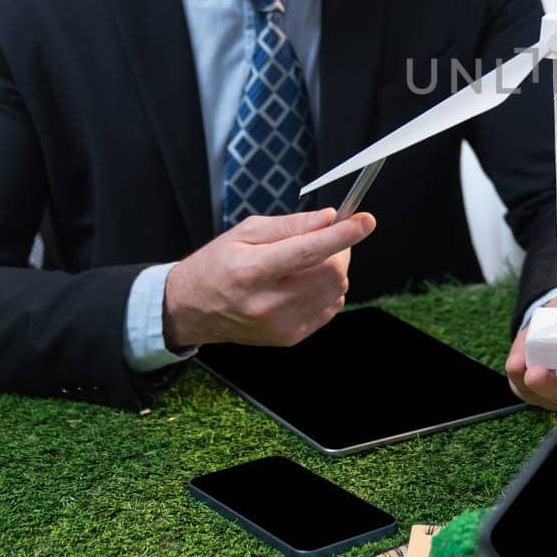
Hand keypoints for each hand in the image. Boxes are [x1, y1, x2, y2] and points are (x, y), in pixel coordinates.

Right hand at [162, 208, 373, 348]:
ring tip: (307, 262)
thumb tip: (328, 218)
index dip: (341, 236)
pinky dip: (328, 289)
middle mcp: (267, 303)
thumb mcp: (245, 232)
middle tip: (326, 237)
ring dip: (334, 269)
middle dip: (339, 249)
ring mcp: (280, 325)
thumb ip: (291, 225)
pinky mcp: (290, 337)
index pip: (306, 252)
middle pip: (330, 273)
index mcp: (250, 271)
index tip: (365, 222)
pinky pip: (330, 307)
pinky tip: (304, 283)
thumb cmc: (216, 266)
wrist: (192, 310)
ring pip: (336, 290)